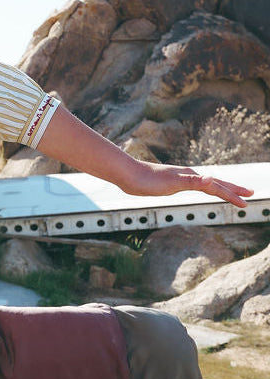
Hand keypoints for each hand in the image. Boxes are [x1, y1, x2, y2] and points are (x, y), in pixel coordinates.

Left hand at [121, 161, 252, 209]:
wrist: (127, 175)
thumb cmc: (147, 180)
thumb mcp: (170, 183)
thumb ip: (191, 181)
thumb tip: (211, 180)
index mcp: (192, 177)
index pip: (217, 187)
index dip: (232, 195)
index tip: (246, 203)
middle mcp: (189, 176)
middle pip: (216, 183)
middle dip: (233, 189)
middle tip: (250, 194)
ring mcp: (180, 179)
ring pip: (206, 184)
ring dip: (220, 188)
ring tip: (231, 191)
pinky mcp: (171, 182)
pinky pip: (194, 186)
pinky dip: (204, 187)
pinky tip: (202, 187)